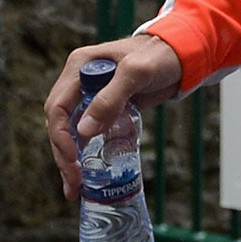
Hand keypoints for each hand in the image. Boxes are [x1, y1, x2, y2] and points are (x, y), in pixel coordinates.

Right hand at [44, 34, 183, 199]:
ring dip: (70, 159)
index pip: (57, 106)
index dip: (60, 136)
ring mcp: (91, 95)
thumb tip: (83, 131)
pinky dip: (87, 153)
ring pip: (72, 131)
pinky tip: (89, 173)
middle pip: (60, 123)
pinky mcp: (105, 107)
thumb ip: (111, 98)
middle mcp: (80, 81)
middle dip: (63, 155)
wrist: (183, 54)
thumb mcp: (136, 73)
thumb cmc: (161, 55)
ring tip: (75, 187)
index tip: (72, 160)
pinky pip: (90, 132)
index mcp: (80, 67)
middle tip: (73, 183)